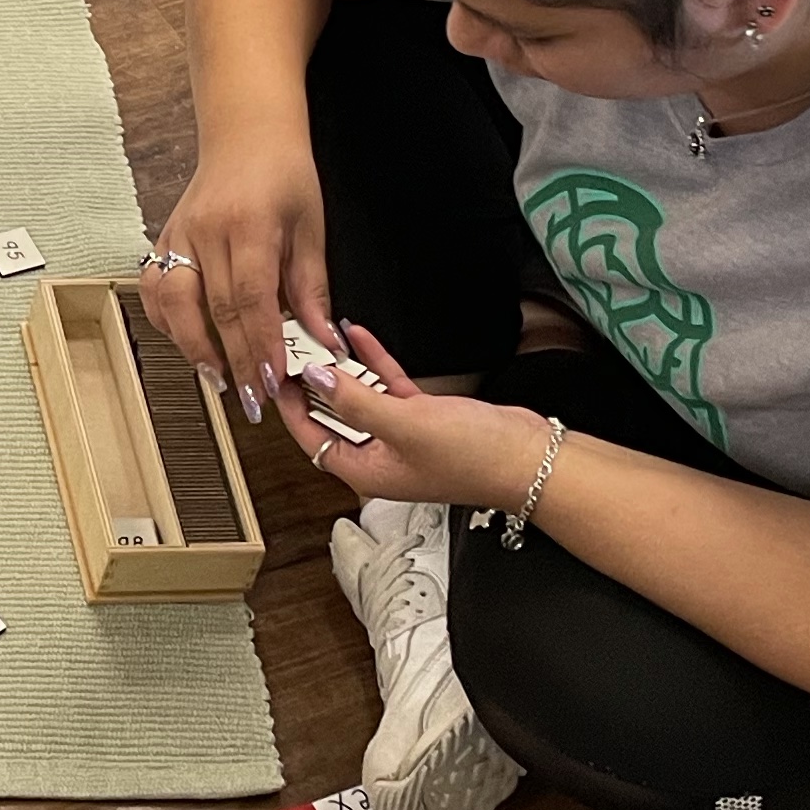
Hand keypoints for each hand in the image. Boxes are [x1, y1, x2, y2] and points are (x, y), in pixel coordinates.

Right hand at [141, 140, 334, 415]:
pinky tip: (187, 341)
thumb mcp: (311, 227)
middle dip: (235, 360)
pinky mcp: (165, 238)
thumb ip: (312, 287)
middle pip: (214, 309)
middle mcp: (206, 231)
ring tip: (217, 378)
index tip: (273, 382)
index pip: (251, 299)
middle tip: (252, 399)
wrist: (246, 132)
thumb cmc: (283, 173)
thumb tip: (322, 341)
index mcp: (249, 225)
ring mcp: (179, 234)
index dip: (261, 345)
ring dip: (193, 346)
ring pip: (173, 302)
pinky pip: (155, 287)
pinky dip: (166, 320)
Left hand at [275, 326, 550, 512]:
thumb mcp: (404, 424)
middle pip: (333, 417)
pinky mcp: (425, 418)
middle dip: (315, 384)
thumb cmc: (475, 458)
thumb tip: (316, 379)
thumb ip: (356, 401)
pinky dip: (374, 363)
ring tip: (321, 337)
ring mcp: (402, 437)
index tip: (279, 375)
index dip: (292, 408)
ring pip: (360, 398)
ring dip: (344, 369)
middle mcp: (380, 457)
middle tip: (295, 348)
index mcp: (367, 472)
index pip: (312, 439)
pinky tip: (359, 337)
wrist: (530, 459)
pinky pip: (388, 387)